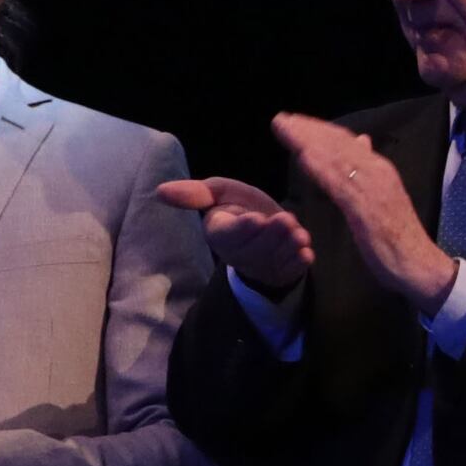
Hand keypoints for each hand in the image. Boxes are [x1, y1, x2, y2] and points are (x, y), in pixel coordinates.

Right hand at [158, 171, 315, 296]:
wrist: (267, 228)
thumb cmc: (241, 207)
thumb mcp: (220, 193)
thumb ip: (196, 193)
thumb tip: (159, 190)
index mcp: (218, 233)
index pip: (227, 235)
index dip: (242, 229)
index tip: (257, 219)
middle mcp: (236, 254)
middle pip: (253, 248)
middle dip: (271, 235)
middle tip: (287, 221)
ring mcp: (258, 267)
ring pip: (272, 260)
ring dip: (286, 248)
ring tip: (299, 234)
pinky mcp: (279, 274)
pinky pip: (289, 272)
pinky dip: (298, 263)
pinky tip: (306, 253)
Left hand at [268, 113, 456, 314]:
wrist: (418, 264)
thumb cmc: (399, 235)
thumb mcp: (384, 196)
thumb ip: (370, 171)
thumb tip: (362, 140)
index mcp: (381, 168)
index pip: (346, 141)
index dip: (319, 129)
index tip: (295, 122)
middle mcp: (377, 171)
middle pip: (338, 143)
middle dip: (308, 129)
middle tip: (281, 119)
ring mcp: (372, 188)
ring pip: (335, 157)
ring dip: (306, 140)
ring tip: (283, 129)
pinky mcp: (365, 208)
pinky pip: (338, 183)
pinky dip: (319, 167)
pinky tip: (301, 157)